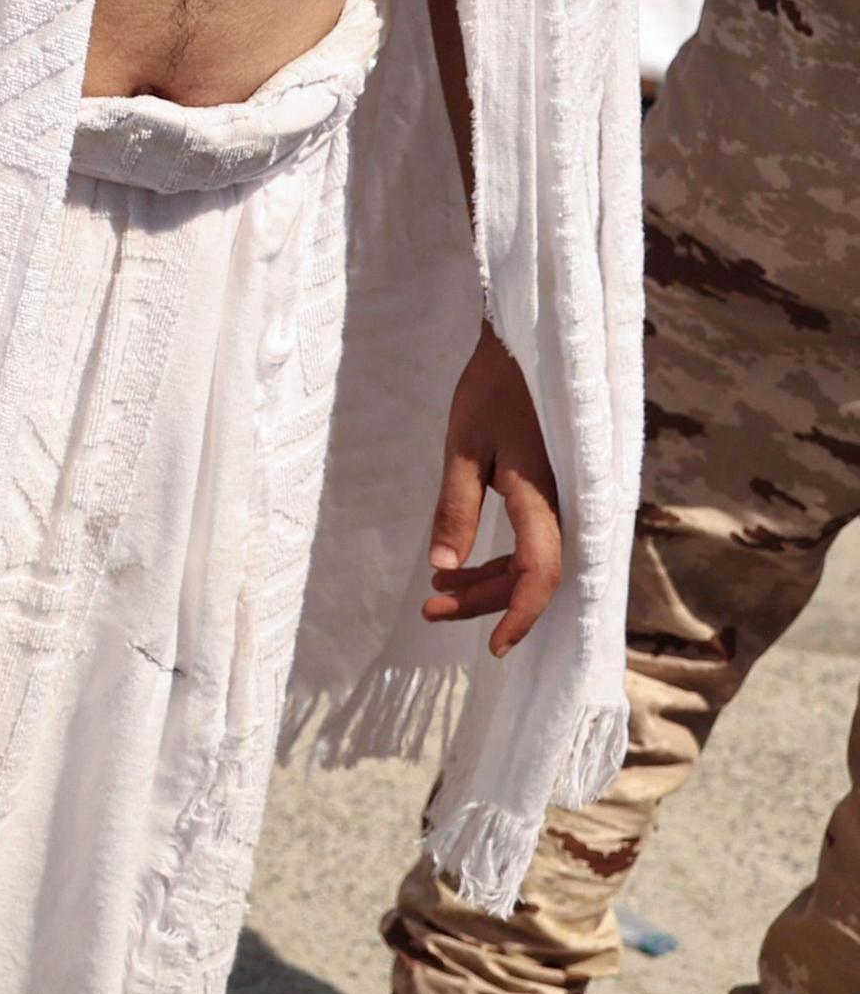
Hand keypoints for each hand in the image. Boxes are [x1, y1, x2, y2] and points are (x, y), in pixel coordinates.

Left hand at [423, 327, 565, 656]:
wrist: (530, 345)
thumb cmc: (495, 388)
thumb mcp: (464, 446)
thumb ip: (456, 507)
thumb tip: (443, 567)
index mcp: (543, 495)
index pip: (539, 574)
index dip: (518, 615)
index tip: (494, 649)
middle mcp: (564, 506)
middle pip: (531, 576)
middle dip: (483, 602)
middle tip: (429, 612)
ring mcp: (563, 501)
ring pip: (532, 562)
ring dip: (488, 583)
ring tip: (436, 596)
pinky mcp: (554, 494)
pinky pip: (533, 542)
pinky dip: (498, 560)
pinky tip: (460, 566)